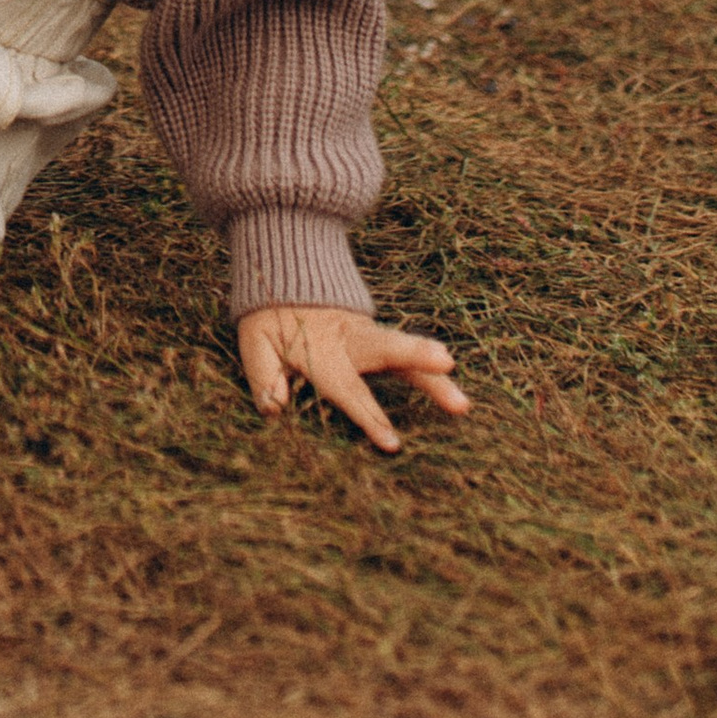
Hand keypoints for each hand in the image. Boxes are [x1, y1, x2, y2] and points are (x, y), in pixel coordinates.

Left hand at [236, 305, 469, 453]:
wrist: (286, 272)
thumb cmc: (268, 316)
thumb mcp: (254, 340)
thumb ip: (263, 373)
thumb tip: (275, 408)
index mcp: (320, 348)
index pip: (347, 387)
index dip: (369, 416)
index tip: (394, 445)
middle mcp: (350, 341)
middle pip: (387, 350)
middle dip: (416, 356)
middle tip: (447, 364)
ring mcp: (366, 336)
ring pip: (403, 354)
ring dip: (432, 373)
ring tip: (463, 401)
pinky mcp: (375, 336)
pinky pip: (403, 355)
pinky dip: (429, 370)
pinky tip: (455, 394)